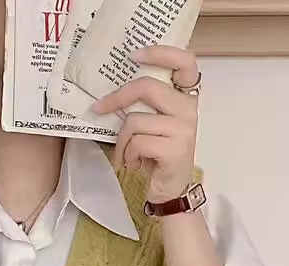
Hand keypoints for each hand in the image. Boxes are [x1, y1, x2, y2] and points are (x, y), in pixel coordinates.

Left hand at [92, 46, 198, 204]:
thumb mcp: (154, 124)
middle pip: (147, 87)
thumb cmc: (158, 155)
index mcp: (185, 97)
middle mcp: (189, 109)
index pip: (185, 61)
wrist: (170, 190)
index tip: (134, 55)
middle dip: (117, 98)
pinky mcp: (174, 150)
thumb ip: (146, 105)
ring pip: (135, 120)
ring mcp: (184, 130)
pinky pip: (137, 142)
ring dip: (122, 140)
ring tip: (126, 153)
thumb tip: (111, 92)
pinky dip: (127, 155)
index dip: (160, 52)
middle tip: (99, 108)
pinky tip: (134, 164)